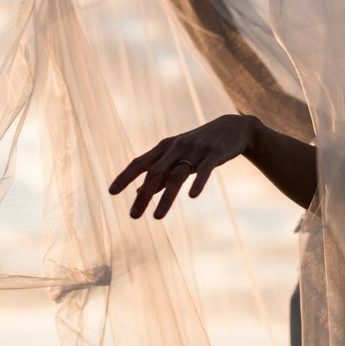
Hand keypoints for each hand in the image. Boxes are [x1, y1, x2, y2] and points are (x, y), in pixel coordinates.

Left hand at [108, 114, 255, 219]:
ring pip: (178, 175)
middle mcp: (177, 147)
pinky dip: (198, 182)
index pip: (141, 162)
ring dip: (166, 197)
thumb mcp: (178, 156)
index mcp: (165, 148)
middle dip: (143, 195)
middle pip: (155, 172)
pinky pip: (205, 169)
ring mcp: (197, 150)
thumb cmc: (200, 145)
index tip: (110, 192)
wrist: (234, 128)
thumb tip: (139, 192)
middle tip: (133, 216)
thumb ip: (160, 174)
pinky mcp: (215, 153)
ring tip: (157, 217)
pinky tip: (192, 196)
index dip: (125, 176)